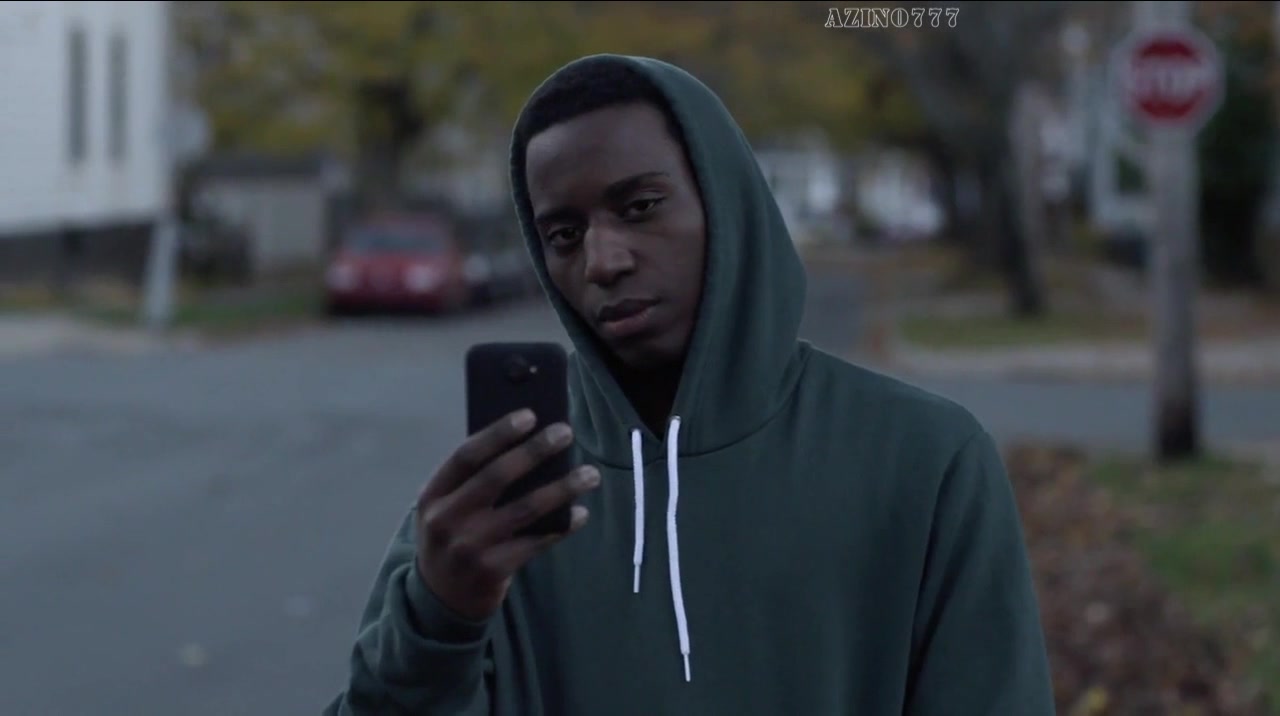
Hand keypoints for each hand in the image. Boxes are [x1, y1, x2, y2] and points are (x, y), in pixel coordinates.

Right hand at [415, 408, 599, 621]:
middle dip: (534, 451)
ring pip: (525, 509)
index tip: (529, 416)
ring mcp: (470, 547)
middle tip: (565, 433)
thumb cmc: (452, 537)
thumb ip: (474, 481)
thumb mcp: (447, 507)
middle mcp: (447, 519)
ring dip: (562, 488)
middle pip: (496, 477)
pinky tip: (580, 513)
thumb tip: (528, 442)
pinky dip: (561, 526)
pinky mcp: (493, 570)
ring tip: (590, 474)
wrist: (441, 599)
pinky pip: (536, 542)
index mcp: (433, 495)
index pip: (466, 456)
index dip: (498, 433)